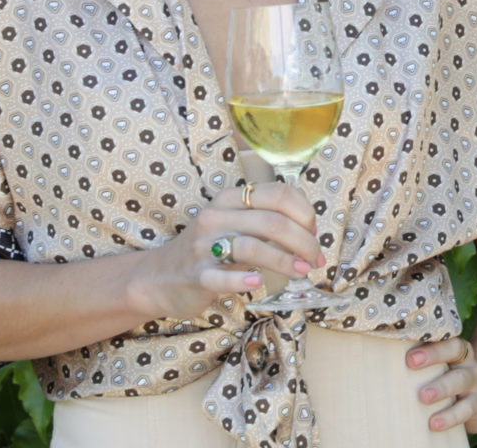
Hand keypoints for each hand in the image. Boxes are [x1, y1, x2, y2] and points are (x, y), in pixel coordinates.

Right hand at [130, 181, 325, 320]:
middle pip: (271, 221)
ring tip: (303, 271)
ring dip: (285, 261)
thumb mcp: (232, 223)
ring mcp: (204, 246)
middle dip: (303, 241)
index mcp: (229, 199)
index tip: (314, 232)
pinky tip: (258, 282)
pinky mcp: (197, 274)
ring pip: (252, 246)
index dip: (304, 213)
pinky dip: (243, 279)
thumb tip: (309, 226)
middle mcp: (216, 216)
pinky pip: (223, 275)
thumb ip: (264, 219)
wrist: (160, 276)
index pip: (277, 194)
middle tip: (316, 259)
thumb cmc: (208, 249)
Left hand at [405, 337, 476, 433]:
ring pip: (460, 380)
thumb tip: (383, 355)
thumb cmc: (449, 376)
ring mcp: (476, 382)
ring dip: (441, 388)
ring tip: (423, 397)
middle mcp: (468, 360)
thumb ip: (421, 358)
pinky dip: (450, 416)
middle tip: (410, 363)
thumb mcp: (441, 365)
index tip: (409, 352)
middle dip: (432, 357)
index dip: (428, 342)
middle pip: (453, 351)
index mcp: (456, 346)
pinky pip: (466, 409)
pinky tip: (434, 423)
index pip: (444, 335)